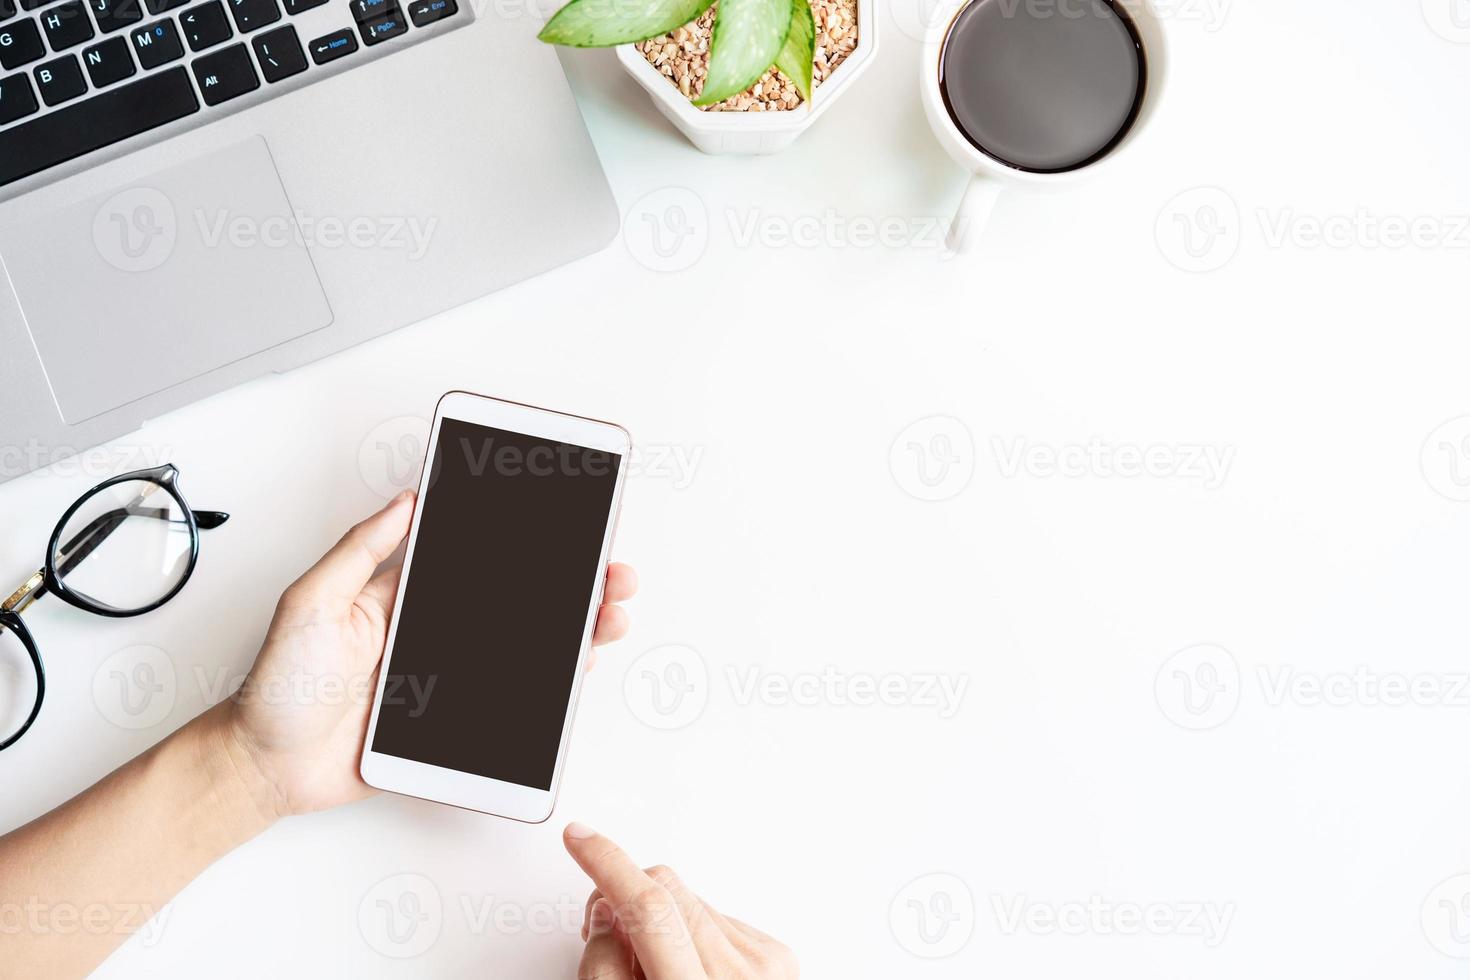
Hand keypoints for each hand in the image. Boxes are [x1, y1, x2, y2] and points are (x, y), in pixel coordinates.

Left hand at [217, 491, 637, 818]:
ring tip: (607, 617)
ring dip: (571, 632)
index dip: (521, 542)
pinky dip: (549, 687)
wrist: (265, 766)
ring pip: (523, 649)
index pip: (474, 558)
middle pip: (515, 602)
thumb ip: (360, 552)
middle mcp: (431, 632)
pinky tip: (577, 668)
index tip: (563, 521)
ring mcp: (446, 677)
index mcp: (402, 596)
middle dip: (569, 586)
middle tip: (608, 575)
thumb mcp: (311, 601)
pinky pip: (509, 702)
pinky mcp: (451, 723)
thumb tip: (404, 502)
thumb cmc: (277, 686)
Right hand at [563, 823, 798, 979]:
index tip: (581, 839)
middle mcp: (740, 977)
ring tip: (652, 966)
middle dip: (626, 895)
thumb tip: (607, 911)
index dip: (608, 864)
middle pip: (668, 890)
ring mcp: (767, 965)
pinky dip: (692, 933)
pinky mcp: (778, 956)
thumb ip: (607, 966)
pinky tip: (685, 967)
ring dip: (661, 919)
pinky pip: (717, 917)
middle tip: (604, 931)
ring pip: (691, 898)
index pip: (650, 908)